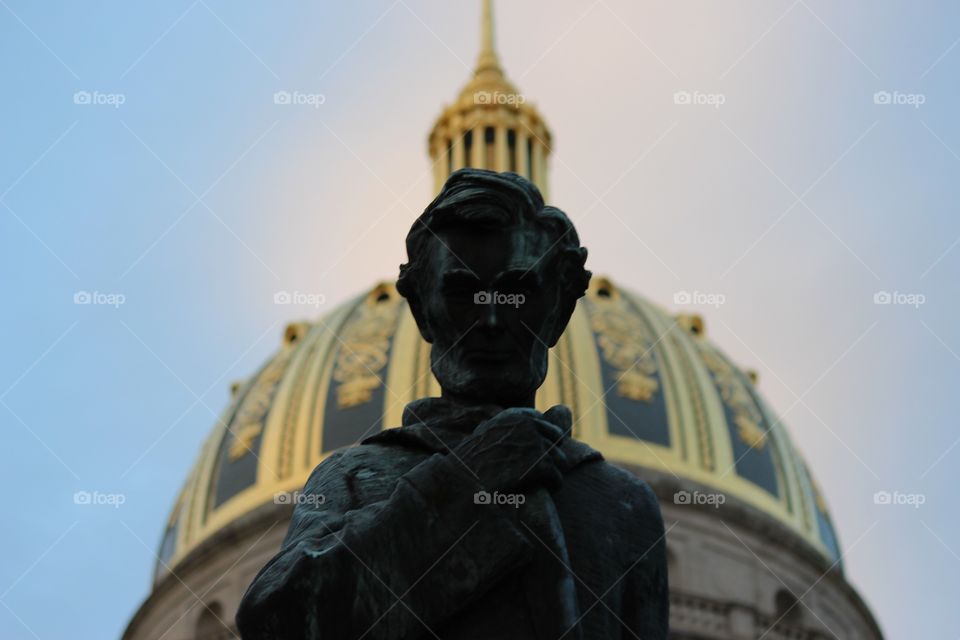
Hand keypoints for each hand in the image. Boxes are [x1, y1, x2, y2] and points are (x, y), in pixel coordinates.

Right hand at [452, 405, 571, 493]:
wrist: (463, 481)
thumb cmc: (467, 464)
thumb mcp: (480, 437)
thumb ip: (496, 430)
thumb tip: (494, 426)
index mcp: (512, 417)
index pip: (540, 420)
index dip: (543, 436)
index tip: (540, 449)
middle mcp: (527, 425)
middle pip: (555, 438)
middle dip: (552, 454)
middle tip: (544, 470)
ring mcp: (536, 443)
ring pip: (559, 458)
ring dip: (553, 471)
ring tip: (545, 482)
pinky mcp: (542, 464)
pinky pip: (557, 477)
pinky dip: (553, 485)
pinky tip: (546, 490)